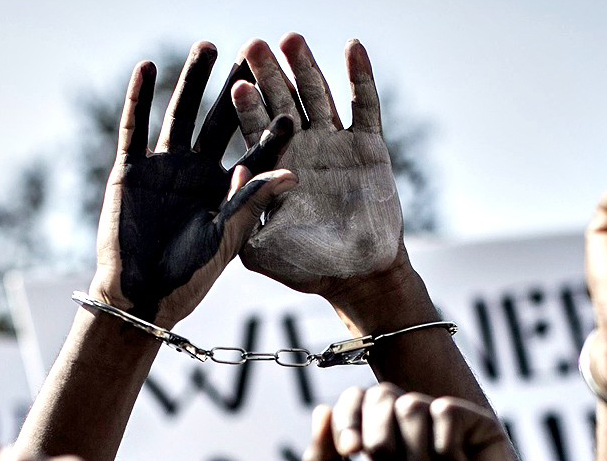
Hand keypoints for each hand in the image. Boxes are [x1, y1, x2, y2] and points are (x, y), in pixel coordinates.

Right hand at [89, 41, 296, 326]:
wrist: (140, 295)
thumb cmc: (188, 278)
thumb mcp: (227, 239)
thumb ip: (252, 203)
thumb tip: (293, 173)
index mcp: (227, 189)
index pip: (255, 148)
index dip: (271, 125)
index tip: (292, 99)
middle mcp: (199, 171)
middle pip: (221, 118)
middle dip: (236, 87)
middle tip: (254, 51)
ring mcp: (165, 167)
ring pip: (181, 113)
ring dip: (192, 80)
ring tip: (207, 46)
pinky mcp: (132, 169)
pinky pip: (135, 126)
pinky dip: (139, 97)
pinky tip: (147, 67)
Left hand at [236, 35, 404, 296]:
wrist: (360, 275)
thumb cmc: (309, 267)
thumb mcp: (263, 251)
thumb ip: (247, 214)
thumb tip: (239, 168)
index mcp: (277, 167)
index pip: (257, 128)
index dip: (248, 106)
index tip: (237, 83)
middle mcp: (304, 148)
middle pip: (283, 102)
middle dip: (269, 74)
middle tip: (255, 45)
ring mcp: (336, 143)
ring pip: (319, 96)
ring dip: (306, 67)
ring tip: (292, 39)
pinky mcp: (369, 145)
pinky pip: (365, 105)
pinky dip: (361, 76)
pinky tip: (353, 48)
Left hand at [304, 384, 533, 460]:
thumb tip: (321, 410)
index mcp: (384, 441)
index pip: (355, 399)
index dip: (346, 419)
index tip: (351, 453)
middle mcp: (414, 428)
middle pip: (380, 394)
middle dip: (379, 441)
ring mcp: (447, 425)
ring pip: (410, 405)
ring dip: (414, 458)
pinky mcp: (478, 426)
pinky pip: (445, 411)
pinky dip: (445, 453)